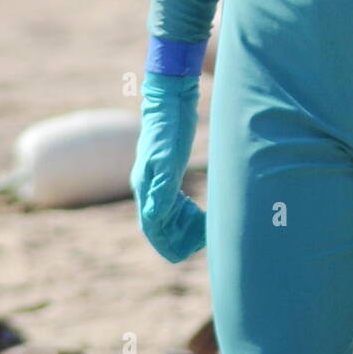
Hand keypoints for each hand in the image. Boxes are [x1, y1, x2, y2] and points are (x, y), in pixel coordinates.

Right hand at [130, 72, 205, 262]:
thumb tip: (156, 217)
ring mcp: (157, 181)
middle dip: (179, 238)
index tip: (187, 253)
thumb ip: (163, 185)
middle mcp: (148, 187)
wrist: (170, 100)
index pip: (152, 227)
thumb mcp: (168, 155)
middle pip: (159, 226)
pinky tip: (200, 214)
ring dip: (184, 228)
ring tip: (206, 230)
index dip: (168, 243)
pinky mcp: (168, 173)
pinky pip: (173, 204)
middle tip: (204, 240)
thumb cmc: (168, 126)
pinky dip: (185, 214)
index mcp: (145, 187)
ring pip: (167, 217)